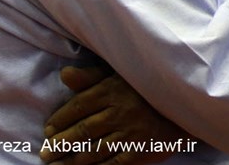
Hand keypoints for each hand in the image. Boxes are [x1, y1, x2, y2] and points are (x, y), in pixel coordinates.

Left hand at [41, 66, 190, 163]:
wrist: (182, 107)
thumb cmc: (145, 90)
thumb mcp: (120, 76)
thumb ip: (92, 77)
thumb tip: (64, 74)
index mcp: (113, 90)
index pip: (79, 106)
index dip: (60, 119)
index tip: (48, 130)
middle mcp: (120, 112)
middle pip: (83, 131)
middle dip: (60, 144)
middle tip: (45, 153)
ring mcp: (130, 134)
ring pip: (94, 150)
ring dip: (71, 160)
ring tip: (56, 164)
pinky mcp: (139, 151)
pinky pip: (111, 163)